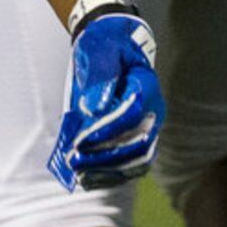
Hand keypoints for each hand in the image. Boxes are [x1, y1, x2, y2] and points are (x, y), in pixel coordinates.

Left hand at [47, 13, 164, 191]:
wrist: (113, 49)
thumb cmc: (104, 47)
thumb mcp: (99, 51)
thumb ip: (99, 75)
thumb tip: (94, 107)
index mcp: (146, 85)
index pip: (131, 113)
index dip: (107, 129)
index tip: (80, 140)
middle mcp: (151, 112)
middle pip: (137, 143)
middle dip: (105, 156)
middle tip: (74, 161)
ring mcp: (147, 129)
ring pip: (136, 159)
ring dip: (107, 170)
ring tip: (78, 173)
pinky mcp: (136, 141)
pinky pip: (131, 166)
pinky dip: (110, 175)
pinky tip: (86, 179)